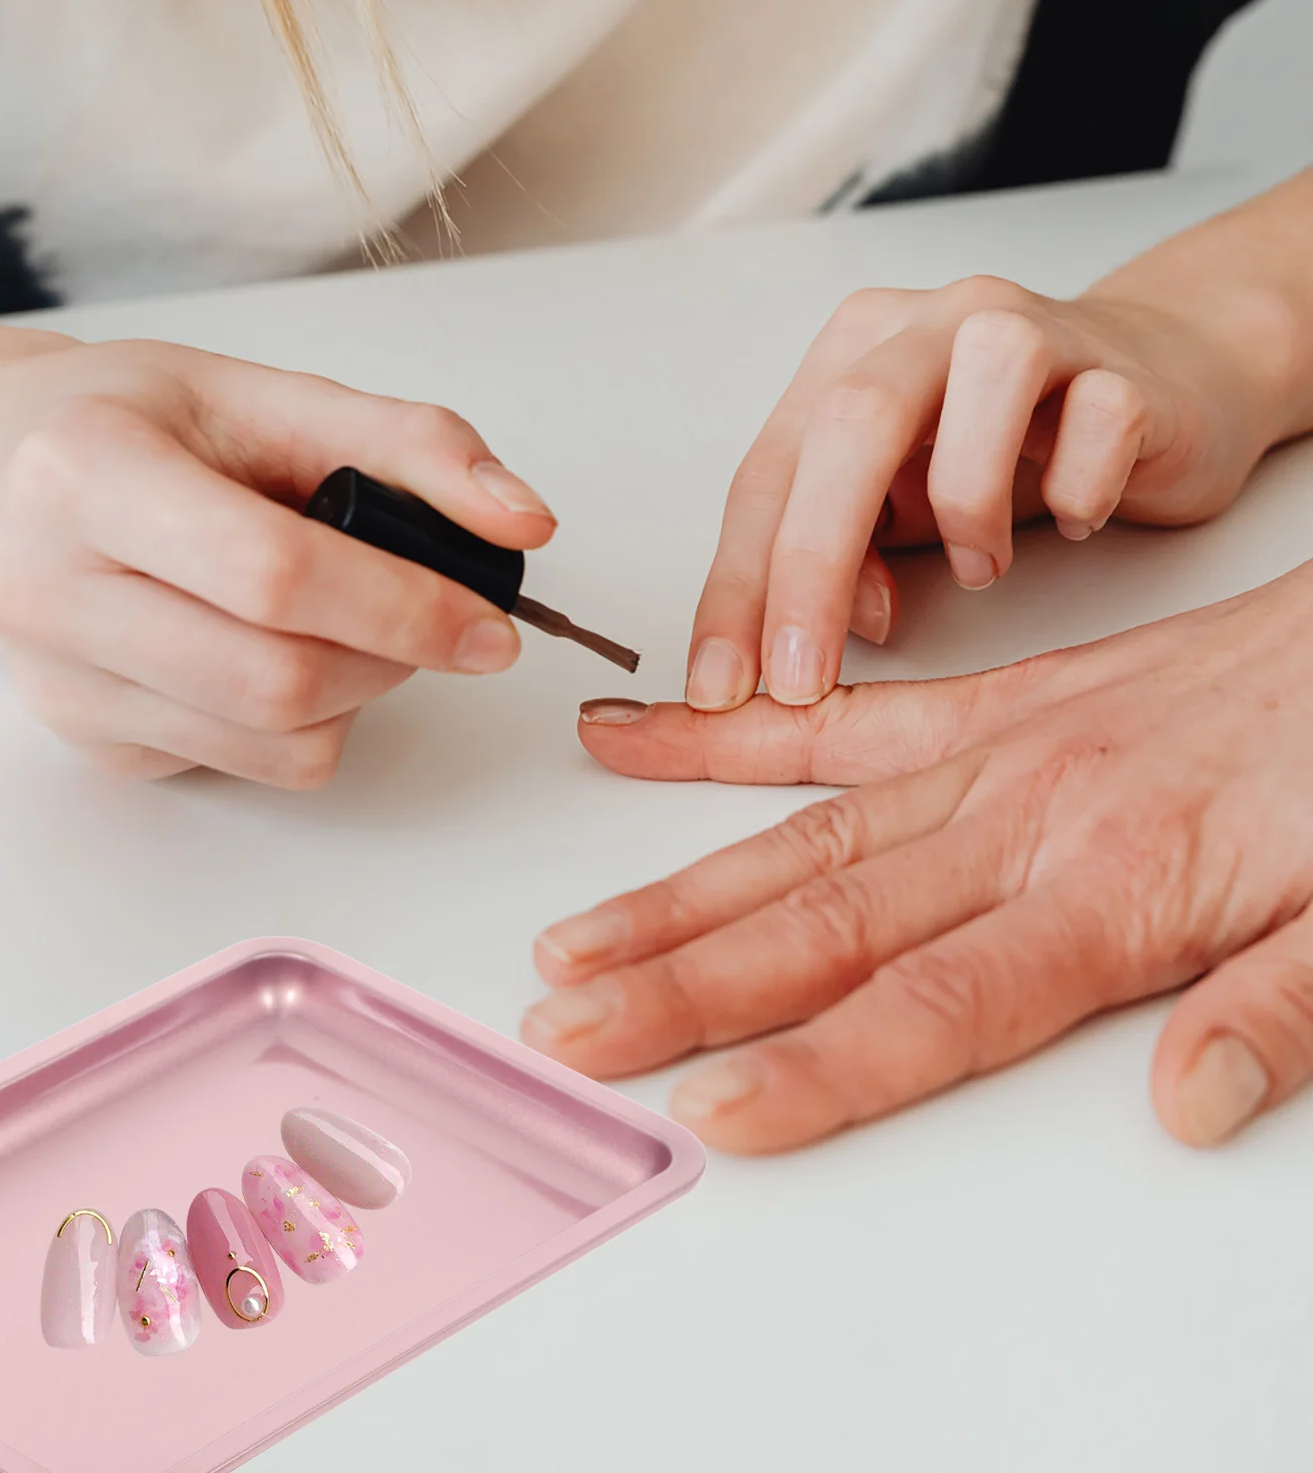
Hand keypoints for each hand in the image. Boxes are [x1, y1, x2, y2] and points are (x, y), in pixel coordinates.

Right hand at [0, 337, 554, 783]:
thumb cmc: (133, 423)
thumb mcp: (265, 394)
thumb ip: (408, 444)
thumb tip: (523, 520)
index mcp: (84, 470)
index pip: (273, 573)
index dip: (403, 607)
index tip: (489, 623)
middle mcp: (43, 587)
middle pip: (276, 678)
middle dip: (392, 659)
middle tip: (435, 622)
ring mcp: (58, 682)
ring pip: (270, 742)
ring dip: (357, 694)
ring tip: (352, 626)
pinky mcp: (86, 741)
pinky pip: (244, 766)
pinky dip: (303, 723)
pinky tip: (276, 652)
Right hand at [524, 566, 1312, 1152]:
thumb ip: (1276, 1011)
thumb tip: (1185, 1105)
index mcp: (1117, 889)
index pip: (936, 1004)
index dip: (816, 1065)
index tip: (713, 1109)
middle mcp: (1024, 823)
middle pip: (825, 924)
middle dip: (687, 987)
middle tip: (573, 1030)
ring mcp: (989, 757)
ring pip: (802, 837)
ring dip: (676, 897)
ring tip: (574, 943)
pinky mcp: (986, 708)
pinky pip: (840, 723)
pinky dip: (730, 739)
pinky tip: (639, 742)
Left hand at [687, 271, 1305, 712]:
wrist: (1160, 382)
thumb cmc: (1010, 447)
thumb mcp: (900, 507)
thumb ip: (846, 555)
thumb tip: (818, 631)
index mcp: (849, 357)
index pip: (768, 474)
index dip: (735, 586)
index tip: (719, 683)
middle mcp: (929, 325)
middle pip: (848, 426)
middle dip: (810, 568)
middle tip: (801, 679)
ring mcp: (1033, 328)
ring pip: (981, 390)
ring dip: (967, 509)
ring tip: (982, 569)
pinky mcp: (1125, 364)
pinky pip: (1100, 418)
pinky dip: (1076, 491)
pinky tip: (1070, 520)